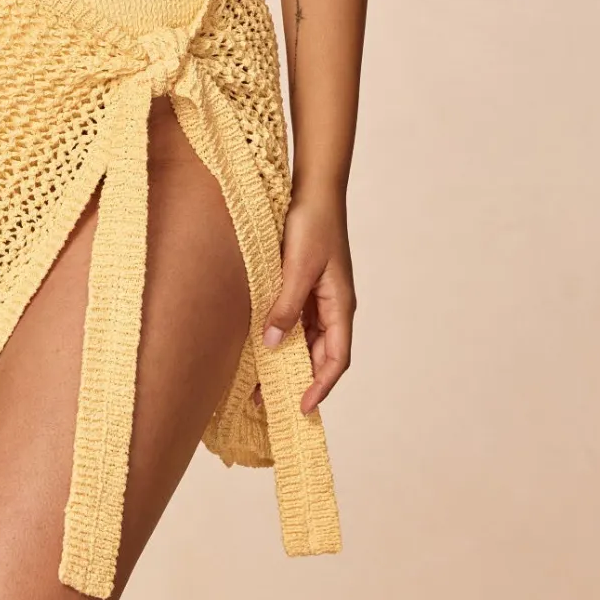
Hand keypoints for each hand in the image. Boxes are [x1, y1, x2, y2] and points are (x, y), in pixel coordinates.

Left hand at [258, 189, 354, 413]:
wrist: (314, 192)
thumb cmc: (313, 225)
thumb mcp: (298, 267)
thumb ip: (286, 306)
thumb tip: (272, 344)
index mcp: (340, 306)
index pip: (336, 359)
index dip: (321, 386)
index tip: (302, 408)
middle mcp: (332, 307)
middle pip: (320, 355)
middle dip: (299, 380)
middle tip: (270, 404)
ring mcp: (319, 298)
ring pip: (306, 340)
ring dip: (287, 361)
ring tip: (259, 383)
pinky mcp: (305, 287)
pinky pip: (296, 321)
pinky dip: (281, 337)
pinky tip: (261, 346)